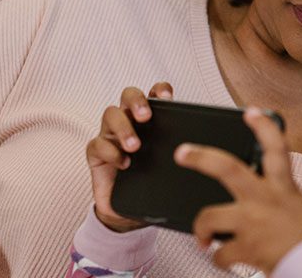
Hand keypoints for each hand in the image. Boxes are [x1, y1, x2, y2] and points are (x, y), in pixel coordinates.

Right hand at [86, 81, 174, 232]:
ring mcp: (110, 135)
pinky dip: (111, 152)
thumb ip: (182, 153)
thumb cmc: (152, 182)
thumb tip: (204, 151)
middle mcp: (128, 121)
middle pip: (128, 95)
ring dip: (123, 127)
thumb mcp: (170, 165)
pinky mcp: (96, 153)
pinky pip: (97, 144)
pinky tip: (124, 164)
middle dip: (137, 101)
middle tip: (146, 117)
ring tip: (135, 146)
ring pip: (111, 114)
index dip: (159, 90)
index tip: (167, 97)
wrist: (129, 212)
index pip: (153, 94)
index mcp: (149, 120)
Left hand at [175, 108, 301, 272]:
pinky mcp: (246, 248)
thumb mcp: (298, 208)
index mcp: (283, 187)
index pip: (276, 149)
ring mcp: (253, 223)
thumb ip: (275, 197)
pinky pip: (218, 253)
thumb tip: (248, 196)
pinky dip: (218, 258)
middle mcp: (266, 199)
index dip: (263, 127)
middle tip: (182, 153)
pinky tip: (223, 259)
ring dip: (200, 228)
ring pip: (208, 216)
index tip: (251, 112)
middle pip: (226, 168)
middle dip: (200, 157)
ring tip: (202, 237)